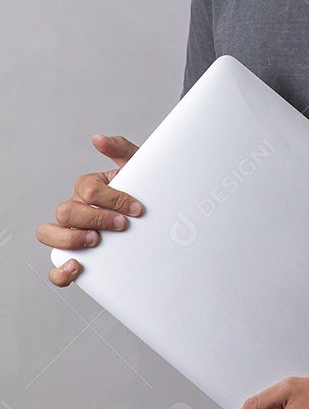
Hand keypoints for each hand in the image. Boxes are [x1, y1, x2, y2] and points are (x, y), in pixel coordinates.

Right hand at [36, 134, 140, 286]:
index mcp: (88, 188)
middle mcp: (75, 209)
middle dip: (95, 218)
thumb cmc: (143, 195)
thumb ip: (121, 150)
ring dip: (71, 238)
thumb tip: (98, 139)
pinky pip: (55, 265)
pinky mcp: (74, 256)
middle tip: (120, 225)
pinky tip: (77, 267)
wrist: (158, 222)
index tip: (136, 210)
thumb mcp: (138, 171)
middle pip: (66, 211)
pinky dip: (60, 269)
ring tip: (96, 241)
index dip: (113, 199)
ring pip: (49, 233)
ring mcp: (71, 232)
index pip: (89, 190)